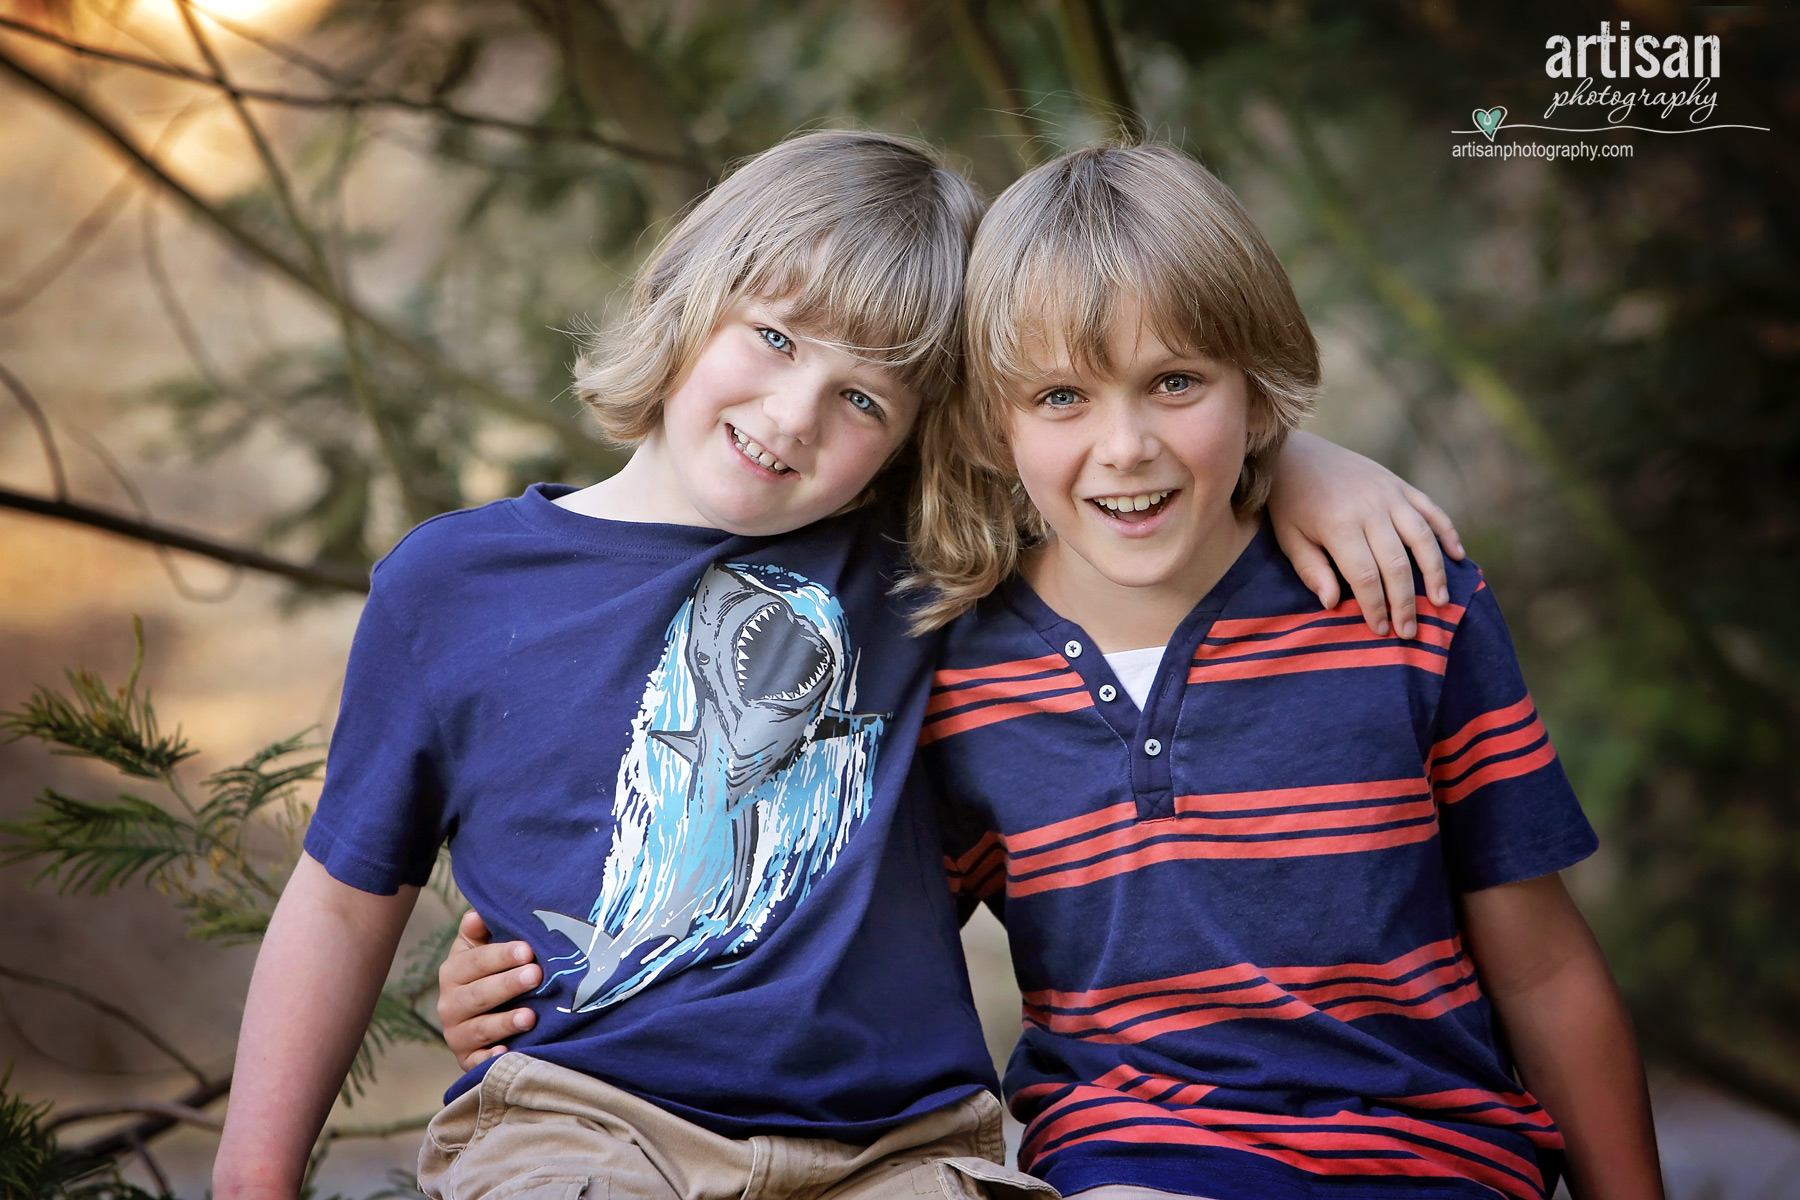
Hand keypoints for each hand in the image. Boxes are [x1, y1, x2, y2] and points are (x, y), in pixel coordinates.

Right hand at [438, 909, 541, 1071]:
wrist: (480, 1018)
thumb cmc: (489, 974)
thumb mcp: (480, 949)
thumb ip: (479, 931)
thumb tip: (477, 914)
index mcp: (453, 972)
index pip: (475, 962)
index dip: (501, 955)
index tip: (528, 950)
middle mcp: (450, 1004)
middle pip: (479, 995)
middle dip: (508, 985)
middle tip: (536, 976)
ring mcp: (457, 1034)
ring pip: (480, 1028)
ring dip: (504, 1022)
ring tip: (531, 1016)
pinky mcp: (467, 1060)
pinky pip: (477, 1062)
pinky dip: (490, 1059)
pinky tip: (507, 1053)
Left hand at [1267, 432, 1463, 638]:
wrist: (1296, 452)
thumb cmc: (1289, 502)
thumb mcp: (1289, 537)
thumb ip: (1311, 570)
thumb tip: (1332, 603)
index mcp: (1339, 525)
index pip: (1365, 576)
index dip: (1375, 606)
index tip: (1380, 630)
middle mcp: (1370, 509)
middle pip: (1397, 563)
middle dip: (1405, 601)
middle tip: (1410, 631)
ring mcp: (1389, 494)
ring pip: (1422, 537)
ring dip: (1435, 572)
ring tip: (1440, 602)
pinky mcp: (1399, 484)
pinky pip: (1431, 509)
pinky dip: (1447, 532)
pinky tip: (1457, 557)